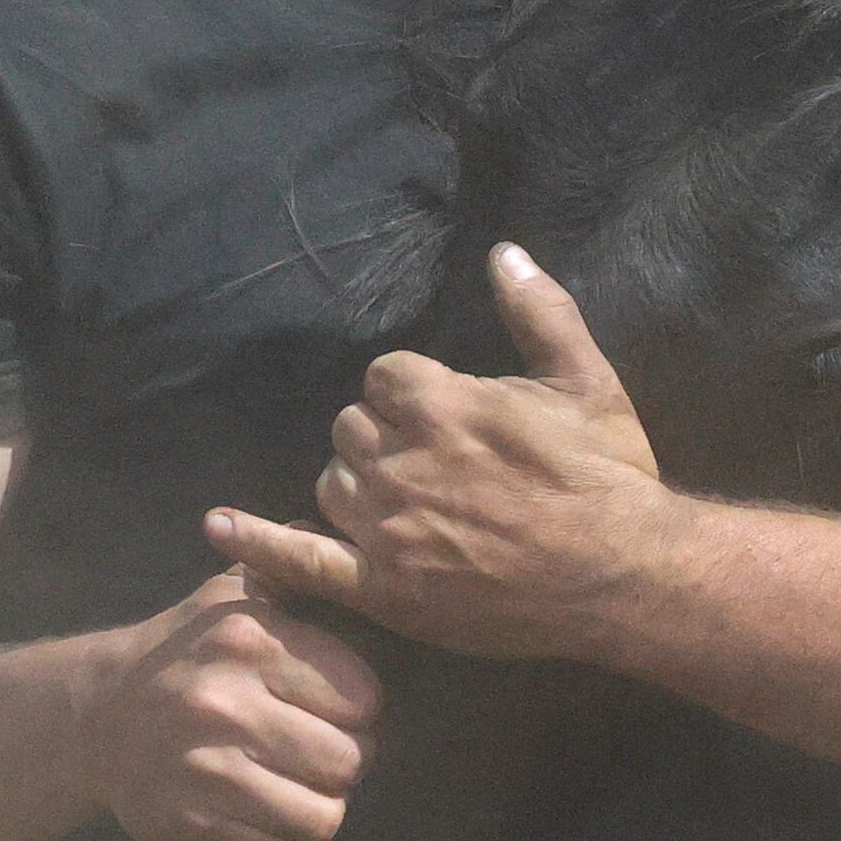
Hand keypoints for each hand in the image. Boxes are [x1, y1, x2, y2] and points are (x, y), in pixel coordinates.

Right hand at [82, 569, 384, 840]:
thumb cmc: (184, 651)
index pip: (363, 697)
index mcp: (249, 643)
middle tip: (318, 752)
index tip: (334, 707)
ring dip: (321, 809)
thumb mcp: (230, 594)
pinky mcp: (188, 827)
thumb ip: (285, 562)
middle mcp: (226, 707)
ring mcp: (205, 773)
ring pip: (324, 817)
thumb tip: (324, 527)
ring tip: (299, 787)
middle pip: (350, 762)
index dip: (360, 708)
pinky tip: (273, 820)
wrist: (94, 716)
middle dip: (345, 762)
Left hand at [208, 247, 670, 660]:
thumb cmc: (606, 474)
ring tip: (409, 503)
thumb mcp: (585, 380)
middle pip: (351, 429)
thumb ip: (537, 311)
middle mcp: (399, 461)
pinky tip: (218, 527)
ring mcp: (385, 528)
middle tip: (436, 464)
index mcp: (438, 402)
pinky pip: (300, 560)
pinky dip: (255, 542)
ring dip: (358, 486)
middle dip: (385, 438)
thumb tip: (503, 251)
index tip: (447, 417)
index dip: (413, 396)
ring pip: (333, 485)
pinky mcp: (382, 588)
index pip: (382, 378)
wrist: (622, 574)